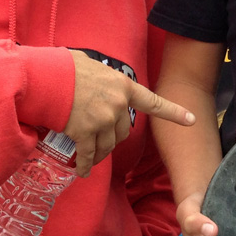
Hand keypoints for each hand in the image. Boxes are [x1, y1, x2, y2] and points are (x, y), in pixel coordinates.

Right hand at [65, 50, 195, 176]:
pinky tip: (82, 171)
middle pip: (124, 131)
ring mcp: (103, 119)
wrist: (44, 77)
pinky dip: (85, 164)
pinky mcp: (84, 132)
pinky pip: (89, 154)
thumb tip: (98, 81)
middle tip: (100, 140)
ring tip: (89, 157)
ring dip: (100, 153)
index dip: (173, 112)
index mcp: (124, 86)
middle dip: (113, 137)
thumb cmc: (63, 67)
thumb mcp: (91, 65)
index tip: (192, 119)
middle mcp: (118, 104)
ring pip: (108, 145)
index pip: (153, 102)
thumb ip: (103, 78)